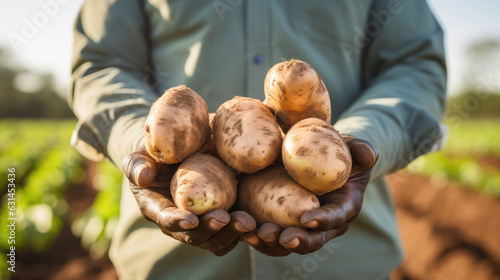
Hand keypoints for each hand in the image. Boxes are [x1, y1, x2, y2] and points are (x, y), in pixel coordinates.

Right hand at [122, 147, 255, 255]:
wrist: (182, 152)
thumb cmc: (158, 152)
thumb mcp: (141, 154)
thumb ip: (137, 164)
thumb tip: (144, 177)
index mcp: (158, 208)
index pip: (165, 219)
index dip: (177, 221)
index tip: (191, 219)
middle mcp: (181, 222)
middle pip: (195, 236)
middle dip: (210, 231)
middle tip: (225, 219)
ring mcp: (204, 223)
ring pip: (218, 239)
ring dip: (233, 233)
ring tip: (248, 223)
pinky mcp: (224, 218)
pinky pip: (235, 232)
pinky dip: (247, 231)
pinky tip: (261, 223)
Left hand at [244, 136, 377, 254]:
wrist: (321, 159)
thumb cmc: (340, 152)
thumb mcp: (353, 148)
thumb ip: (362, 149)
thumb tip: (368, 154)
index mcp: (343, 207)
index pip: (336, 218)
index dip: (323, 221)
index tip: (307, 220)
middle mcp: (324, 224)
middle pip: (312, 240)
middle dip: (296, 240)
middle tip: (280, 237)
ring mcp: (302, 226)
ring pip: (288, 243)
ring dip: (270, 243)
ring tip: (254, 234)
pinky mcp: (282, 222)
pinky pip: (270, 234)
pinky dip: (255, 234)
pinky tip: (240, 228)